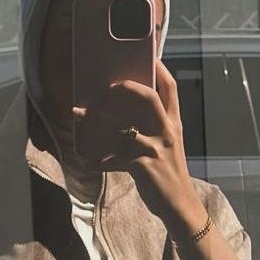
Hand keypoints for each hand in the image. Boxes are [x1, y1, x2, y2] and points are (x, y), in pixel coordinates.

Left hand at [72, 59, 205, 238]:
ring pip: (125, 125)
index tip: (147, 54)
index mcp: (173, 123)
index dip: (159, 68)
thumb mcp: (165, 144)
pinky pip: (114, 158)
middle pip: (148, 97)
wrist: (180, 204)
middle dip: (125, 87)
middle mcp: (167, 131)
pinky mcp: (143, 166)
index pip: (170, 87)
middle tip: (105, 88)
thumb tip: (120, 114)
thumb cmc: (167, 172)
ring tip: (80, 114)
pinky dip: (98, 160)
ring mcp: (156, 148)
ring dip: (99, 119)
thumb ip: (150, 127)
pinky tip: (87, 160)